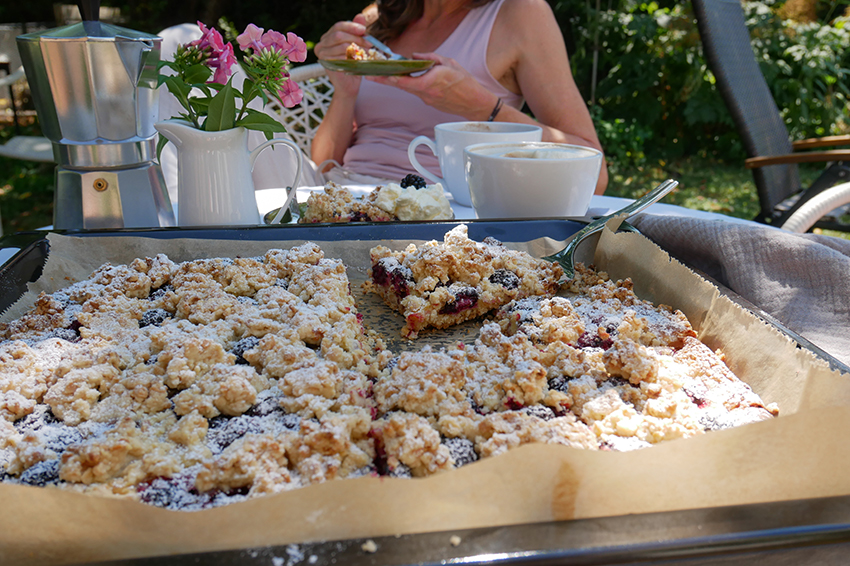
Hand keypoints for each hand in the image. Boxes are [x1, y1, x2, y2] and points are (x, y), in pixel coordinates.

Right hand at [314, 14, 369, 96]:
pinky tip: (360, 60)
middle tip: (370, 43)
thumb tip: (360, 16)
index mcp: (328, 36)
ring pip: (341, 45)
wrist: (350, 85)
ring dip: (357, 48)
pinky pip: (341, 57)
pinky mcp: (326, 64)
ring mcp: (322, 54)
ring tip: (368, 53)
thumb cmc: (353, 64)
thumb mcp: (357, 44)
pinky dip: (353, 58)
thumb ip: (357, 31)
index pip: (338, 26)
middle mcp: (322, 44)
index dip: (352, 26)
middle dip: (356, 38)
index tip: (364, 30)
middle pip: (339, 34)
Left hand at [367, 53, 497, 119]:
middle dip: (385, 80)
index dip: (390, 78)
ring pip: (409, 88)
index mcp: (431, 81)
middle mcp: (426, 92)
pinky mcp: (429, 102)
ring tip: (385, 74)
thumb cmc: (464, 82)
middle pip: (402, 86)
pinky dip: (411, 85)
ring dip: (398, 81)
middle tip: (370, 76)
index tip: (378, 74)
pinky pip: (417, 91)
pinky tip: (408, 79)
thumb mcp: (449, 63)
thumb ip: (430, 58)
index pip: (406, 81)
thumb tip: (415, 56)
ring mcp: (427, 99)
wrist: (474, 103)